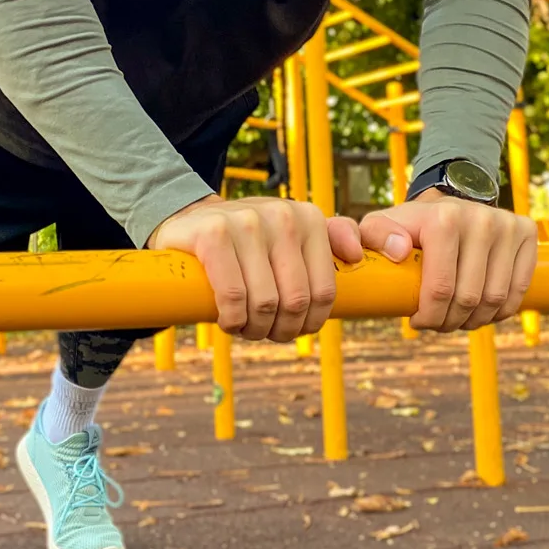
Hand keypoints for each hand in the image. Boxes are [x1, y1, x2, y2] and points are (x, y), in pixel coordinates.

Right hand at [147, 193, 363, 341]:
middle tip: (265, 332)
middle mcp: (282, 216)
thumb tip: (356, 256)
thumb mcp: (293, 230)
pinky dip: (232, 320)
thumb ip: (334, 236)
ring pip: (265, 303)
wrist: (191, 220)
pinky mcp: (213, 234)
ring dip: (254, 329)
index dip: (309, 323)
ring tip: (245, 327)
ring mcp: (247, 222)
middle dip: (281, 330)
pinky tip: (228, 321)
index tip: (292, 328)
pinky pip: (234, 296)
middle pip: (295, 301)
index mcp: (309, 218)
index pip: (324, 291)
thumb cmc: (248, 238)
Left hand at [357, 191, 536, 331]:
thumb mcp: (379, 227)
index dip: (429, 317)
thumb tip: (399, 251)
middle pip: (469, 298)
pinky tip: (481, 311)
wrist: (448, 204)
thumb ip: (373, 236)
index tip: (417, 322)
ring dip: (474, 321)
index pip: (441, 289)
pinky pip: (518, 292)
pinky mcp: (527, 234)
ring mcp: (508, 225)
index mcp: (444, 218)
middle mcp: (481, 219)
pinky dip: (499, 311)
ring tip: (456, 319)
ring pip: (495, 300)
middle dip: (449, 322)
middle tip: (437, 323)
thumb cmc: (410, 226)